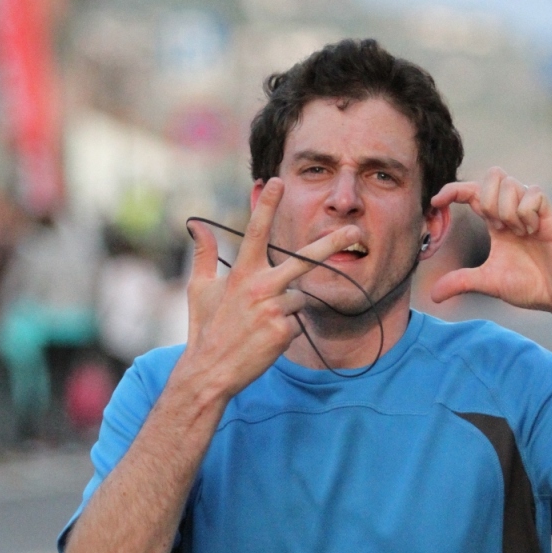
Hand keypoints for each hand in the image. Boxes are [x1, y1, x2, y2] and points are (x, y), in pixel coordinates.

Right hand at [179, 179, 361, 398]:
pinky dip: (285, 330)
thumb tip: (196, 225)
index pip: (256, 231)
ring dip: (287, 309)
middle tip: (355, 231)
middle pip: (304, 260)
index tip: (277, 181)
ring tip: (261, 325)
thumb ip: (203, 254)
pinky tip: (266, 340)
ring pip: (299, 298)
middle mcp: (259, 286)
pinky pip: (297, 323)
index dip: (267, 205)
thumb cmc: (205, 328)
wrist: (210, 371)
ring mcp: (273, 309)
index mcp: (241, 273)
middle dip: (331, 243)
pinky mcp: (283, 331)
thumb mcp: (198, 289)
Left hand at [427, 168, 551, 318]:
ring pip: (510, 184)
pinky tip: (534, 233)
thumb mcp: (488, 283)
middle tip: (496, 228)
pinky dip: (526, 214)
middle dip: (486, 200)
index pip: (471, 191)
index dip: (453, 190)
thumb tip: (432, 295)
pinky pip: (532, 195)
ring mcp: (533, 209)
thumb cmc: (529, 286)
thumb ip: (461, 282)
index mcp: (496, 221)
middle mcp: (513, 209)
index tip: (436, 202)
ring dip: (507, 211)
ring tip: (519, 235)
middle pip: (492, 175)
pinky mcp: (551, 213)